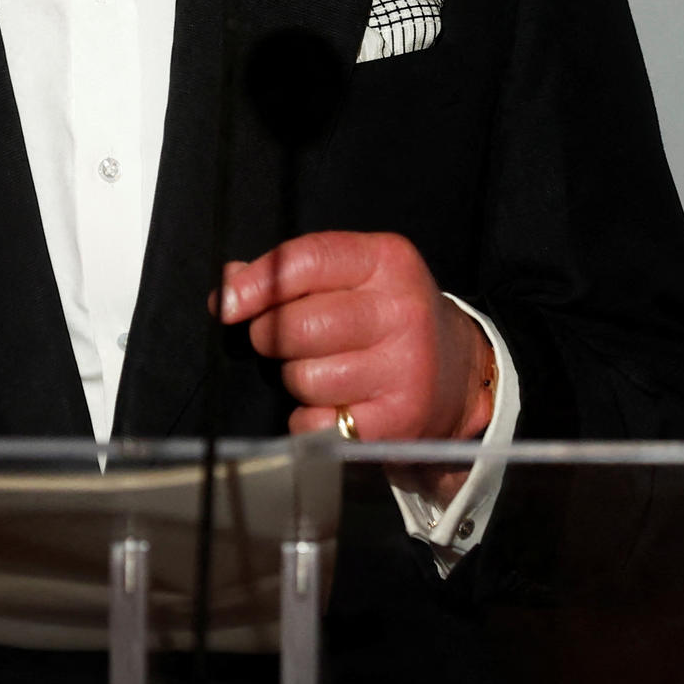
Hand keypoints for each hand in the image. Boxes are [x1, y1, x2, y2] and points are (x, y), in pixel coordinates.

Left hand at [219, 231, 495, 442]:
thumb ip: (291, 275)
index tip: (225, 303)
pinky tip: (336, 404)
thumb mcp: (354, 278)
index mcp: (387, 261)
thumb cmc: (387, 319)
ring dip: (295, 379)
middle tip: (286, 341)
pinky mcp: (396, 421)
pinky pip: (315, 423)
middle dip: (272, 336)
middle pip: (295, 326)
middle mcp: (401, 311)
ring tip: (324, 371)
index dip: (258, 283)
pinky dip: (309, 418)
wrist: (458, 374)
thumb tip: (228, 285)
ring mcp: (404, 368)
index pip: (307, 260)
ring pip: (302, 377)